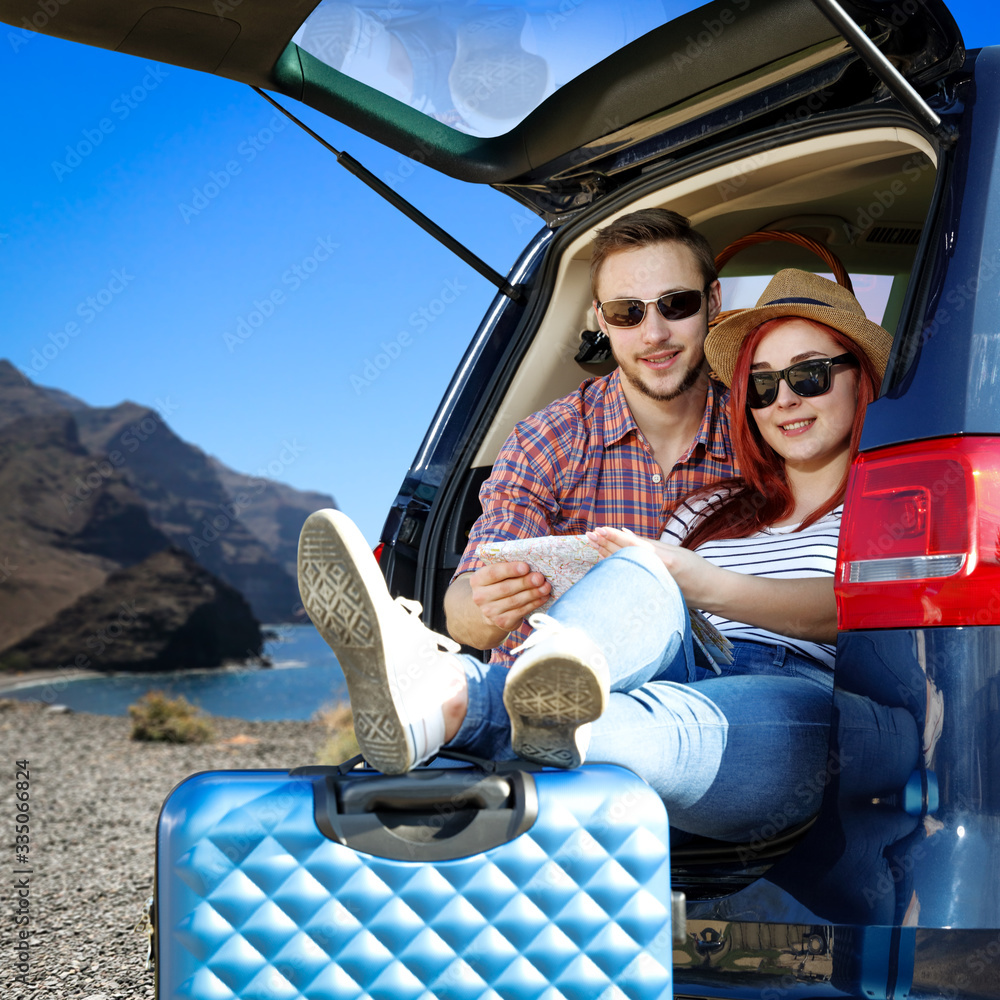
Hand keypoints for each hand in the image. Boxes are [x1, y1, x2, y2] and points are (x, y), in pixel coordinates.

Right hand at [468, 561, 551, 632]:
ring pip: (515, 601)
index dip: (510, 570)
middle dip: (525, 582)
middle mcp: (480, 597)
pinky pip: (521, 611)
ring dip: (533, 593)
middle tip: (540, 577)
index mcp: (478, 580)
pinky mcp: (502, 622)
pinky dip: (534, 604)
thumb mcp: (497, 576)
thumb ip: (508, 569)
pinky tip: (543, 597)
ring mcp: (490, 611)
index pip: (493, 573)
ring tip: (545, 587)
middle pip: (506, 588)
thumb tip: (531, 565)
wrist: (491, 610)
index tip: (526, 567)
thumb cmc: (498, 585)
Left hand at [587, 526, 719, 605]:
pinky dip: (617, 567)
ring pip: (624, 567)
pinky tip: (605, 560)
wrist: (712, 593)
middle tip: (589, 535)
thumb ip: (648, 544)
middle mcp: (656, 573)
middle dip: (605, 544)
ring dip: (606, 554)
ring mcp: (652, 585)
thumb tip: (624, 534)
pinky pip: (629, 578)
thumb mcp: (674, 551)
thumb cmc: (696, 569)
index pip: (632, 546)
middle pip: (624, 556)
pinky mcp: (651, 593)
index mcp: (663, 559)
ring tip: (593, 543)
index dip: (614, 537)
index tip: (599, 529)